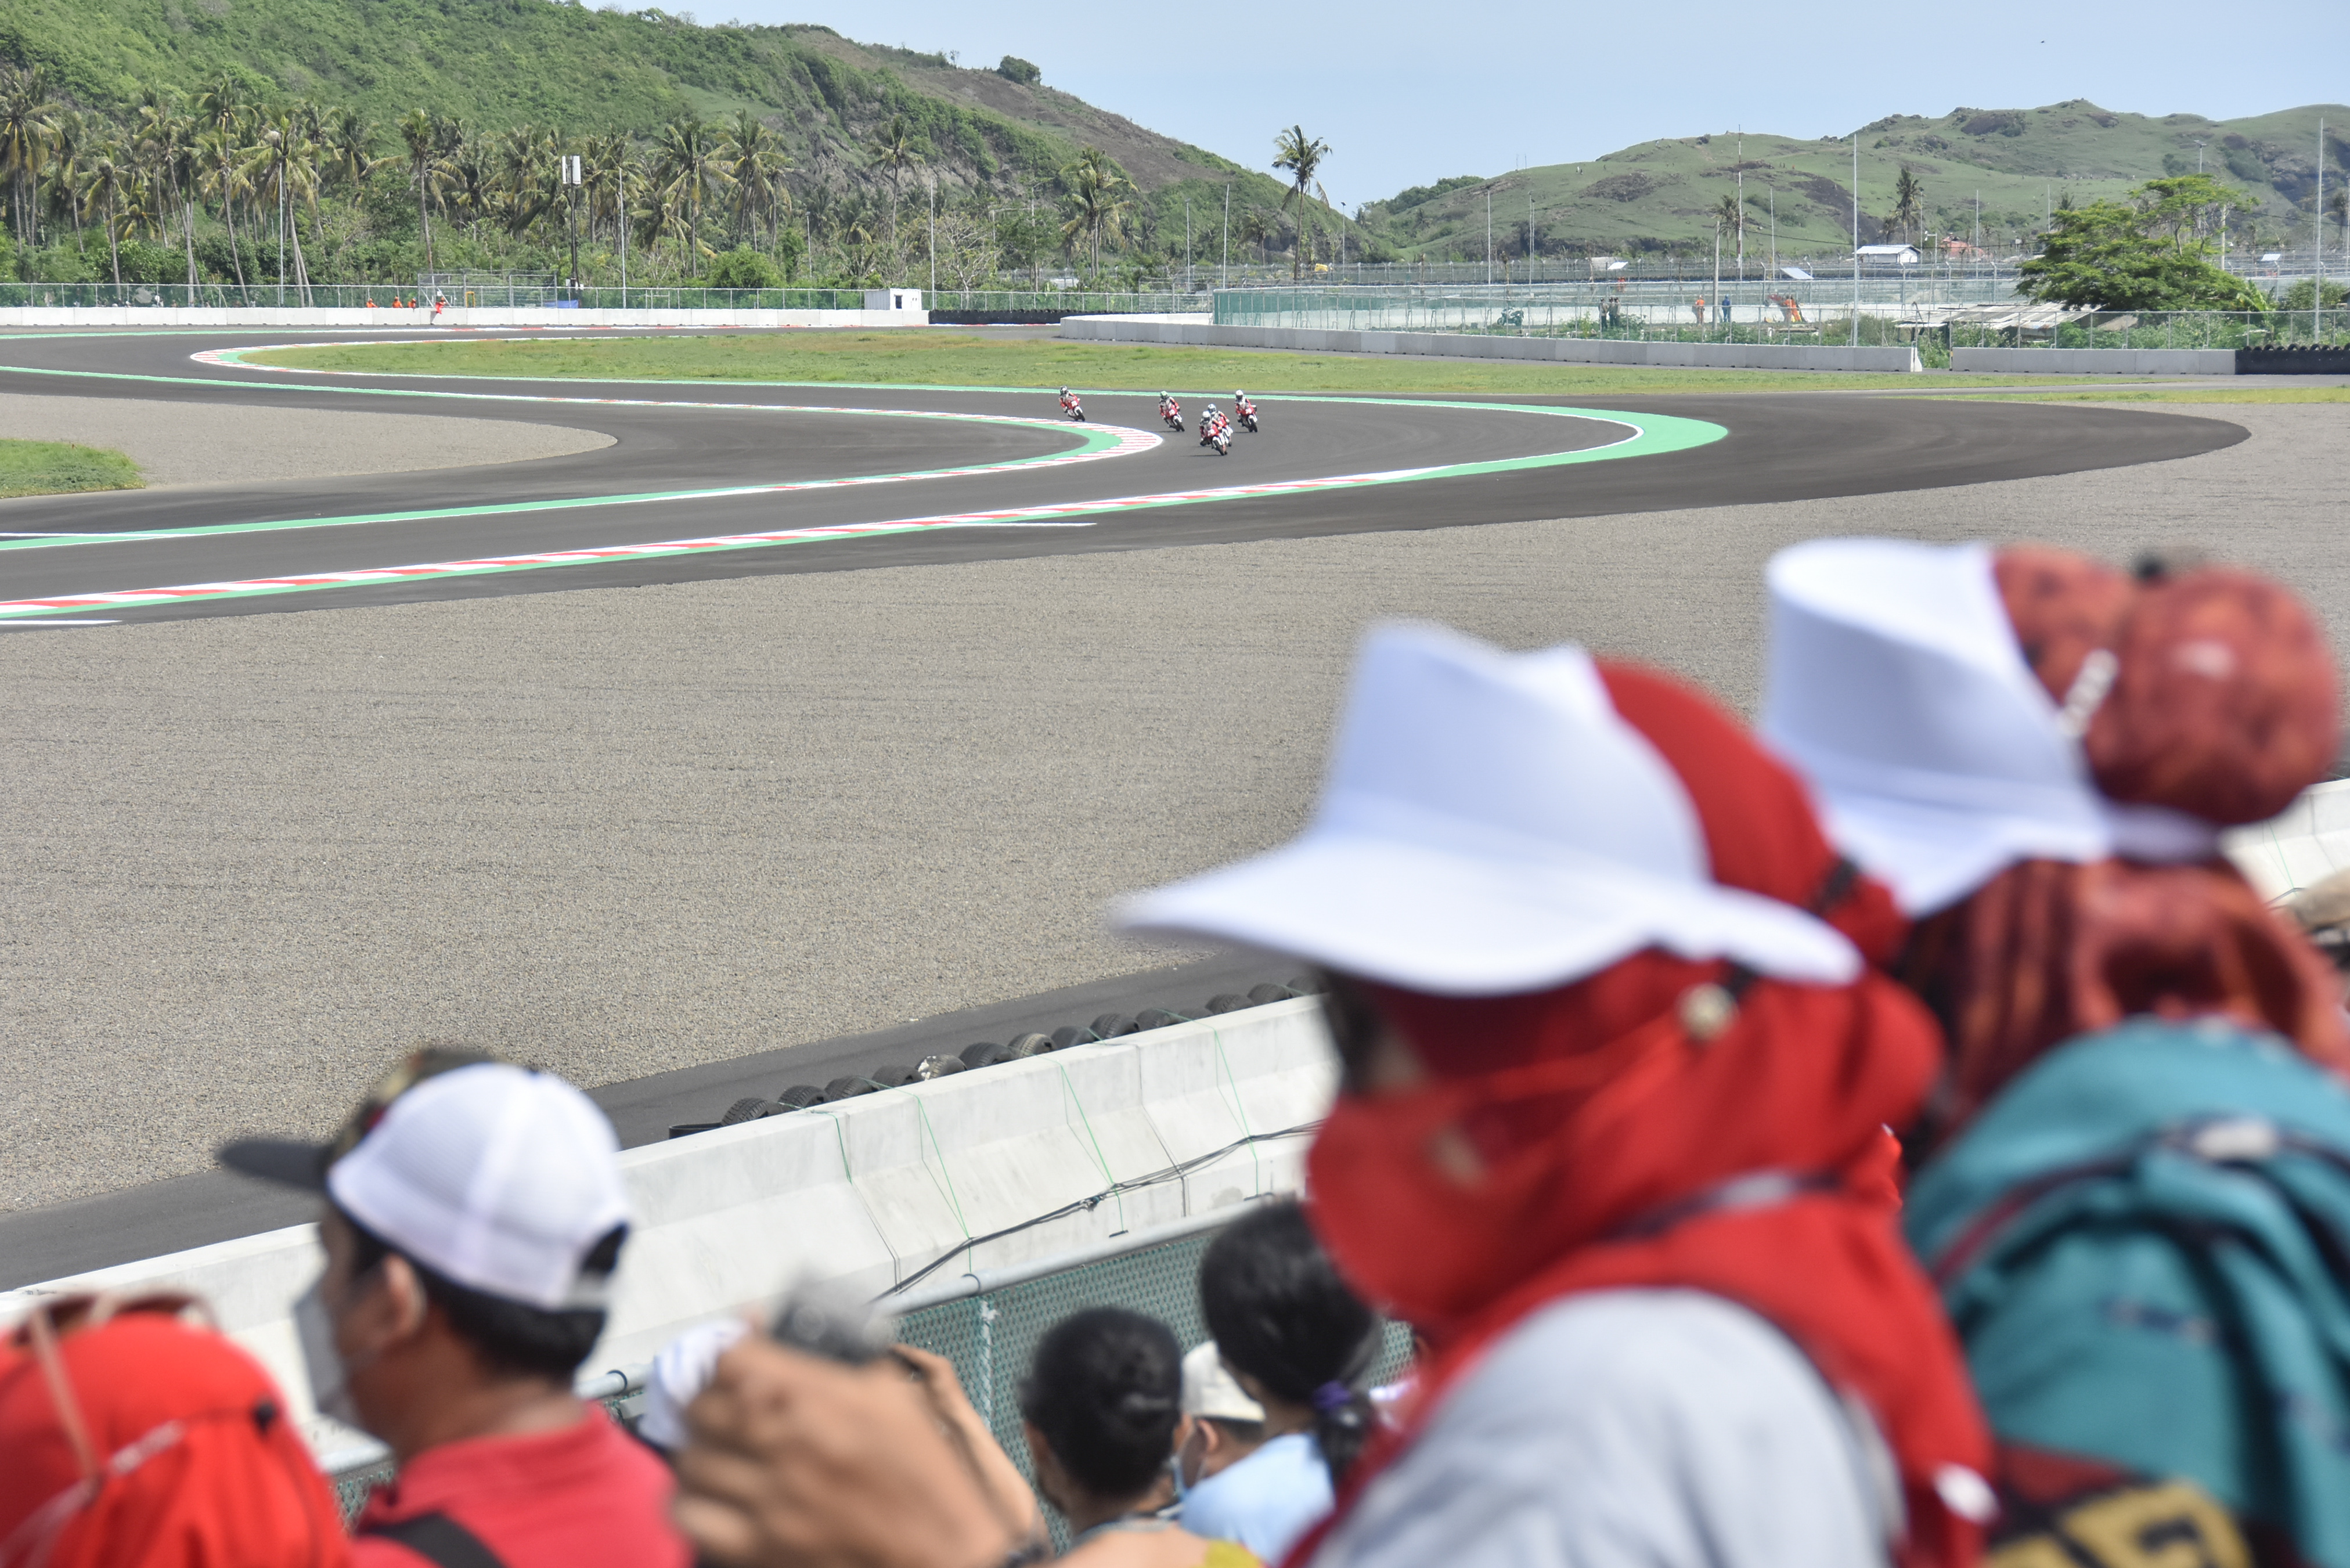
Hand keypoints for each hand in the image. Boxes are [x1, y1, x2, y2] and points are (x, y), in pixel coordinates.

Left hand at [675, 1335, 1018, 1567]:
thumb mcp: (891, 1397)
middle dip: (709, 1400)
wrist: (941, 1551)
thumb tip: (775, 1328)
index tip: (732, 1361)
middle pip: (703, 1406)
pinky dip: (693, 1500)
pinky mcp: (759, 1547)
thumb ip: (835, 1358)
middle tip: (722, 1404)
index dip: (727, 1355)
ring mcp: (770, 1499)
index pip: (734, 1359)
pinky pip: (693, 1515)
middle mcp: (788, 1444)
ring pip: (692, 1459)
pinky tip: (714, 1494)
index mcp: (822, 1400)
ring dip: (701, 1448)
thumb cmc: (921, 1477)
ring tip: (720, 1449)